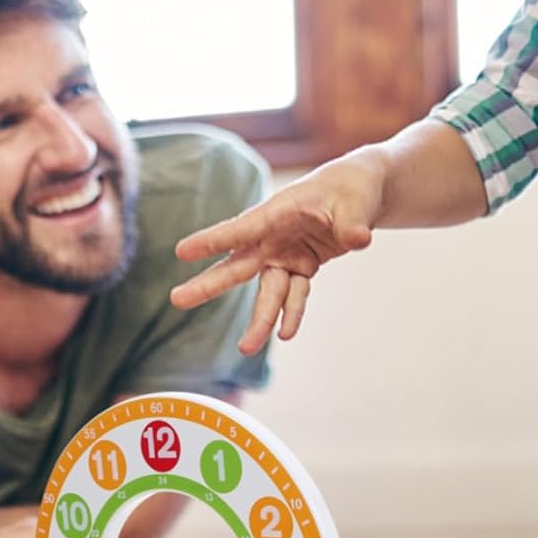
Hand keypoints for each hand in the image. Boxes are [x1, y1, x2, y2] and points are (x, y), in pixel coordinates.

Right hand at [170, 148, 386, 353]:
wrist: (360, 193)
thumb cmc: (351, 189)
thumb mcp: (354, 202)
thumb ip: (352, 224)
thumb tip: (359, 240)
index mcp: (277, 213)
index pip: (241, 229)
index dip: (213, 240)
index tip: (181, 251)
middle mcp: (273, 238)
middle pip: (237, 266)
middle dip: (208, 285)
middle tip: (177, 299)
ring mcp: (284, 255)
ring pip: (267, 291)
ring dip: (259, 319)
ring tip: (246, 348)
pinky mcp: (300, 268)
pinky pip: (294, 294)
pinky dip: (292, 313)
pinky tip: (286, 333)